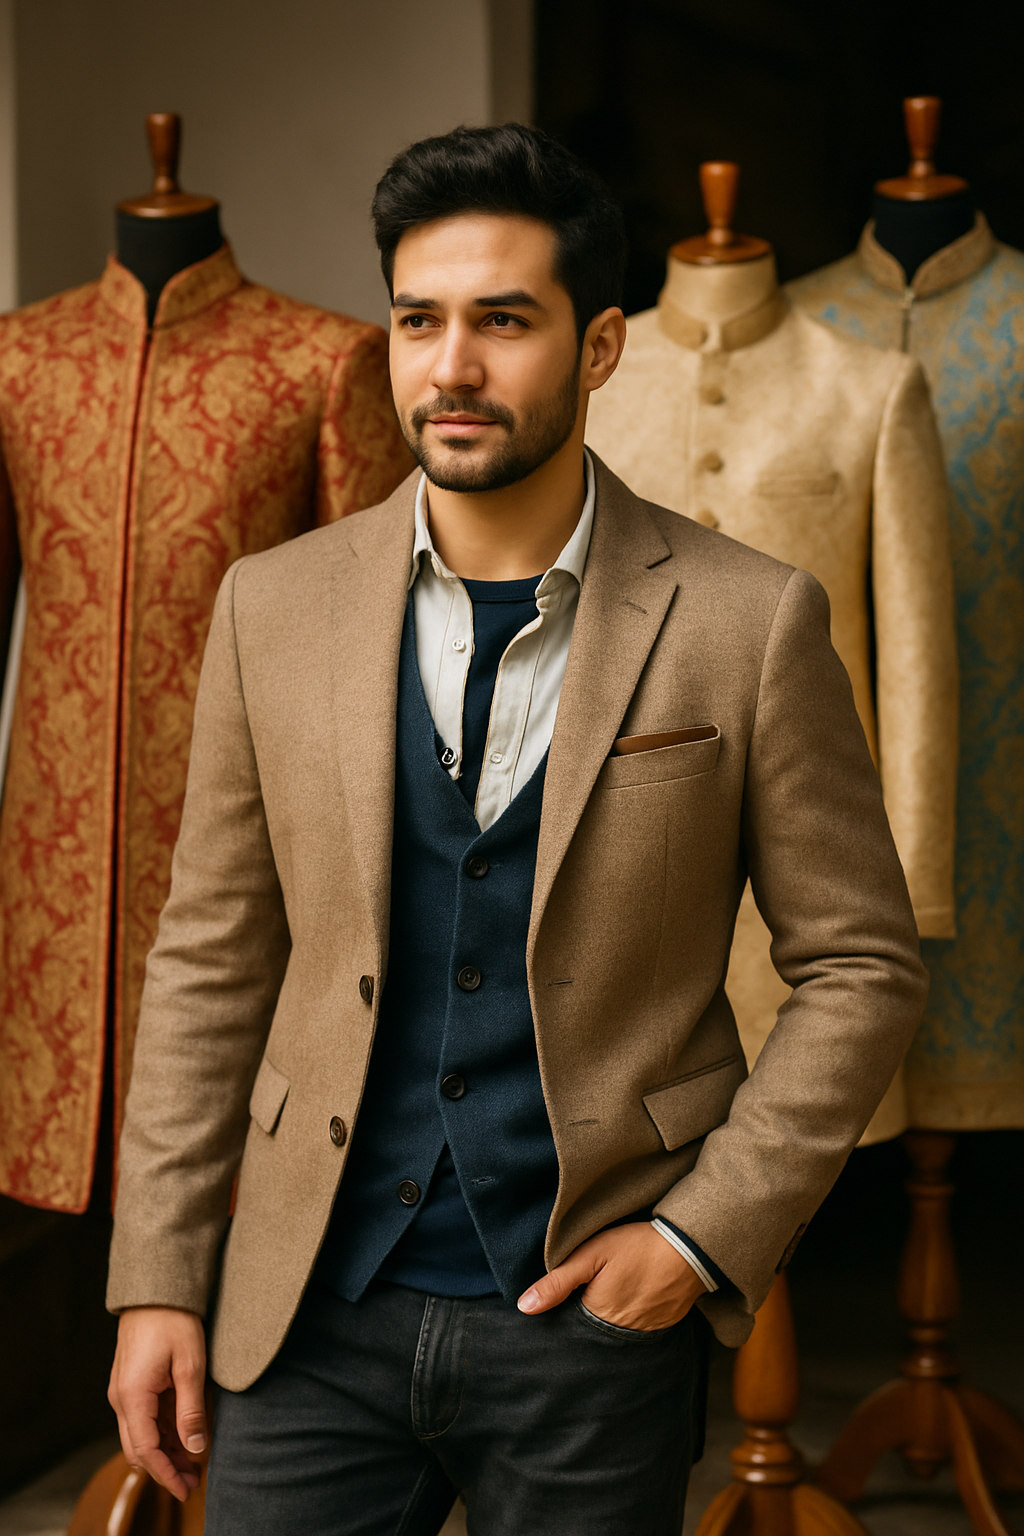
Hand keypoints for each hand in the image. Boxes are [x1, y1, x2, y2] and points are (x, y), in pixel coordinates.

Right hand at [108, 1306, 207, 1501]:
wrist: (155, 1289)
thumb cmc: (174, 1322)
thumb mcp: (190, 1366)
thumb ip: (191, 1410)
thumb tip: (195, 1448)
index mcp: (132, 1397)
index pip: (146, 1451)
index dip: (166, 1475)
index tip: (187, 1490)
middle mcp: (121, 1399)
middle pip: (139, 1449)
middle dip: (165, 1468)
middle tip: (194, 1481)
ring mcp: (124, 1391)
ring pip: (141, 1435)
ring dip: (165, 1451)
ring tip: (194, 1462)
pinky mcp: (131, 1383)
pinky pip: (143, 1417)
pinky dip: (162, 1431)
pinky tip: (184, 1436)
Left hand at [517, 1221, 707, 1330]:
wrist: (689, 1247)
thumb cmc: (637, 1246)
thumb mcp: (591, 1254)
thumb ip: (557, 1282)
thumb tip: (524, 1308)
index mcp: (598, 1317)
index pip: (571, 1326)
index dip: (568, 1309)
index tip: (572, 1293)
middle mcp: (621, 1334)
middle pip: (594, 1330)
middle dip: (590, 1314)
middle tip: (598, 1286)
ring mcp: (645, 1332)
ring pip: (617, 1330)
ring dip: (613, 1316)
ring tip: (618, 1289)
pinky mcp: (664, 1325)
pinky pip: (640, 1328)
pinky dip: (635, 1314)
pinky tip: (637, 1293)